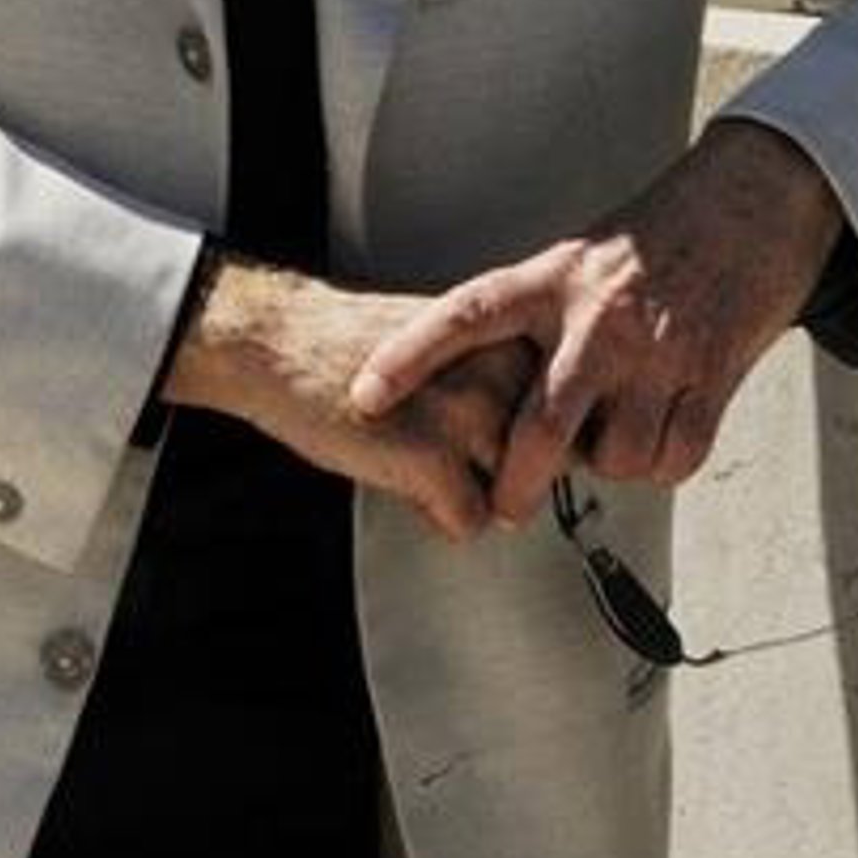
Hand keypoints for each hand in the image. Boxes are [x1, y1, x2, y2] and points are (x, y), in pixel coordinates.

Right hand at [164, 256, 537, 542]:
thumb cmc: (356, 345)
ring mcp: (472, 413)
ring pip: (519, 494)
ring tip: (428, 461)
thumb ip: (505, 375)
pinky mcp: (434, 458)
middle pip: (554, 459)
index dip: (535, 435)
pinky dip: (436, 516)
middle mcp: (504, 369)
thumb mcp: (454, 341)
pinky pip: (470, 522)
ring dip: (476, 492)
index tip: (509, 436)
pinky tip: (402, 478)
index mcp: (511, 334)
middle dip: (514, 470)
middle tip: (462, 453)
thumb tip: (549, 435)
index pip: (572, 410)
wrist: (285, 341)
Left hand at [345, 122, 844, 524]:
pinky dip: (662, 464)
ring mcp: (656, 351)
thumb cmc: (651, 239)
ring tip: (610, 436)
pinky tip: (658, 434)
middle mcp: (598, 317)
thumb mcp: (575, 260)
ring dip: (607, 466)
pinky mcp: (711, 377)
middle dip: (514, 485)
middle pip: (538, 427)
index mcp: (552, 279)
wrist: (747, 205)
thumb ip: (534, 321)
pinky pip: (673, 460)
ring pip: (612, 458)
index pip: (465, 315)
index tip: (363, 397)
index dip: (408, 356)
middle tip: (504, 509)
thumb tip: (488, 395)